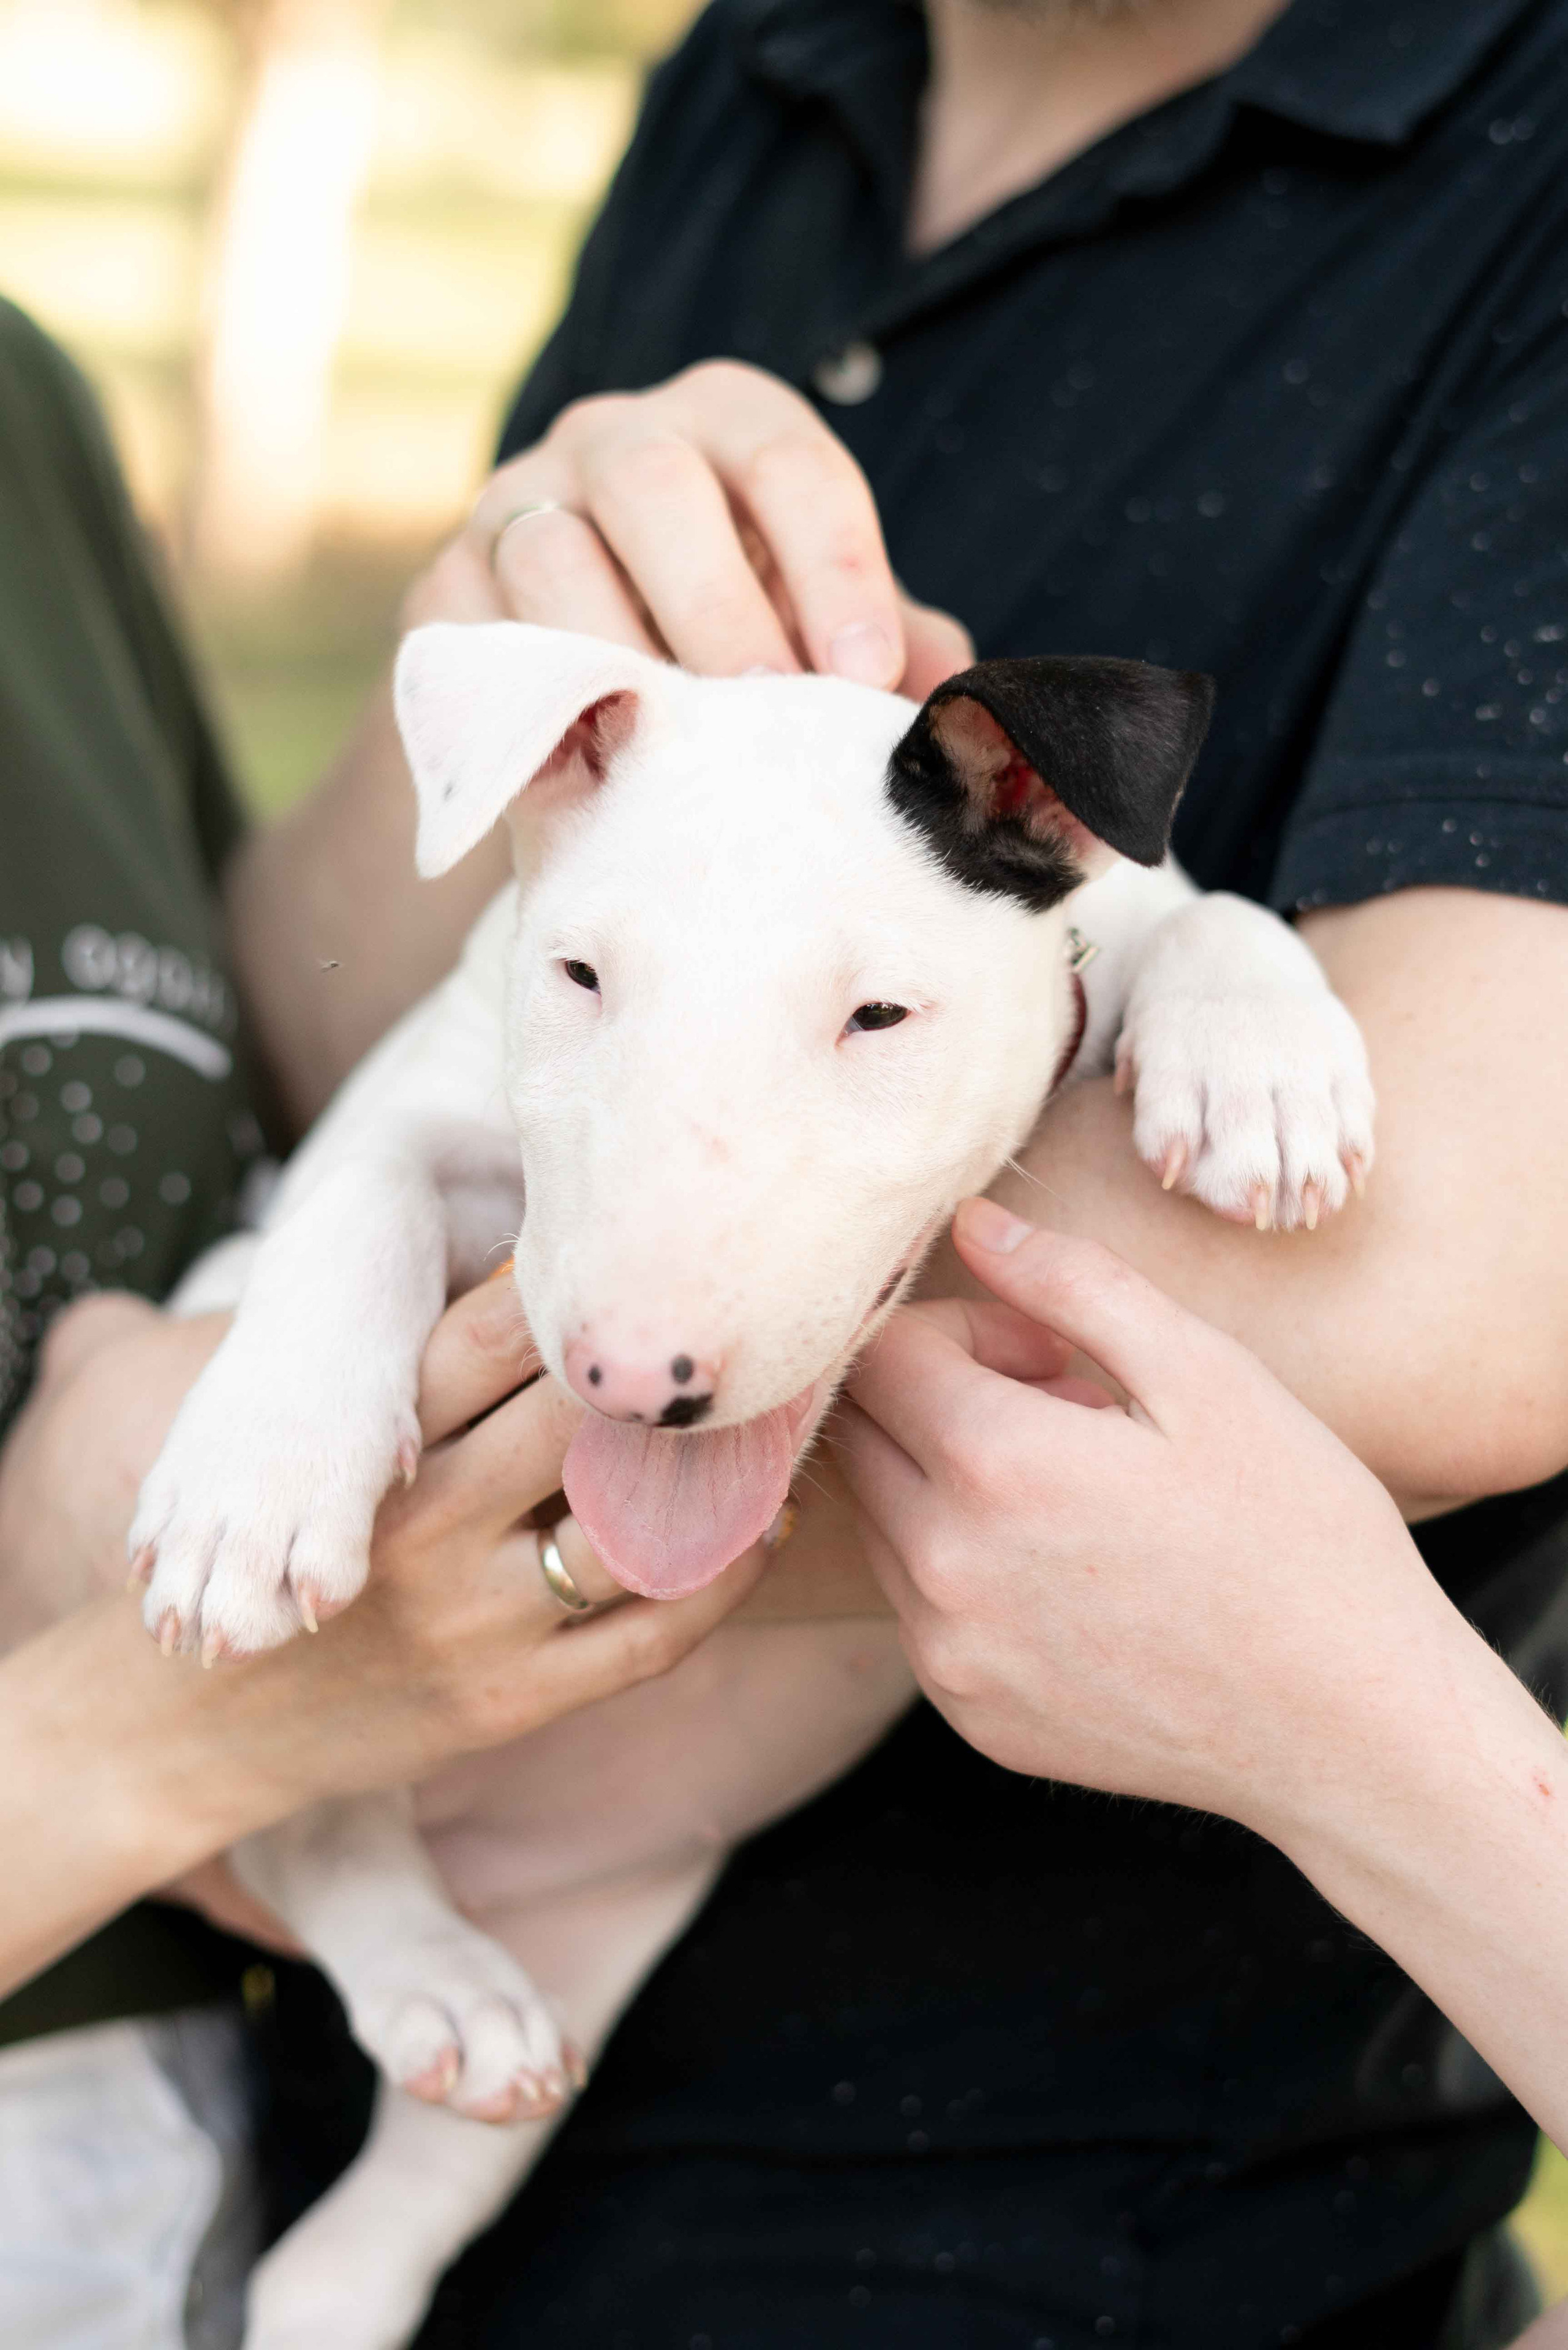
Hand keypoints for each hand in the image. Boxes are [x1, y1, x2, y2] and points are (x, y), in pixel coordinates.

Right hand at [0, 1277, 763, 1992]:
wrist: (184, 1725)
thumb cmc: (271, 1555)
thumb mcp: (308, 1454)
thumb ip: (400, 1378)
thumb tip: (520, 1279)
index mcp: (374, 1450)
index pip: (489, 1335)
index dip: (577, 1284)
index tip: (652, 1247)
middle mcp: (425, 1526)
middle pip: (578, 1418)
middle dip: (667, 1374)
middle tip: (753, 1323)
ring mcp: (473, 1620)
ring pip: (637, 1529)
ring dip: (725, 1481)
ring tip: (781, 1430)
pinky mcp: (512, 1701)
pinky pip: (652, 1635)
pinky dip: (723, 1579)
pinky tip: (760, 1532)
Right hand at [406, 359, 972, 696]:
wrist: (589, 705)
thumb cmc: (741, 652)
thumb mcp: (824, 634)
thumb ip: (900, 651)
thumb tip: (970, 715)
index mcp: (725, 425)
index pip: (786, 458)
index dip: (835, 565)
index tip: (868, 672)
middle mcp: (612, 440)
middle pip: (652, 483)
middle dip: (717, 605)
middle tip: (769, 713)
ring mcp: (515, 508)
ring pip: (550, 556)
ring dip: (619, 656)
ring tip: (678, 748)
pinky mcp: (444, 593)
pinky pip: (478, 641)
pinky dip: (534, 705)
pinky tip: (591, 766)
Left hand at [839, 1195, 1463, 1848]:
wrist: (1352, 1724)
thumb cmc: (1298, 1535)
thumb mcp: (1205, 1374)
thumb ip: (1071, 1284)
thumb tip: (968, 1225)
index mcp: (995, 1464)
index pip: (885, 1353)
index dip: (959, 1327)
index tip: (1046, 1352)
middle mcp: (943, 1567)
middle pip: (864, 1433)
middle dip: (941, 1396)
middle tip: (1066, 1412)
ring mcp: (950, 1653)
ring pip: (882, 1521)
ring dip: (949, 1483)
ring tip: (1076, 1495)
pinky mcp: (970, 1713)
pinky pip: (918, 1609)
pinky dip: (966, 1568)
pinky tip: (1075, 1574)